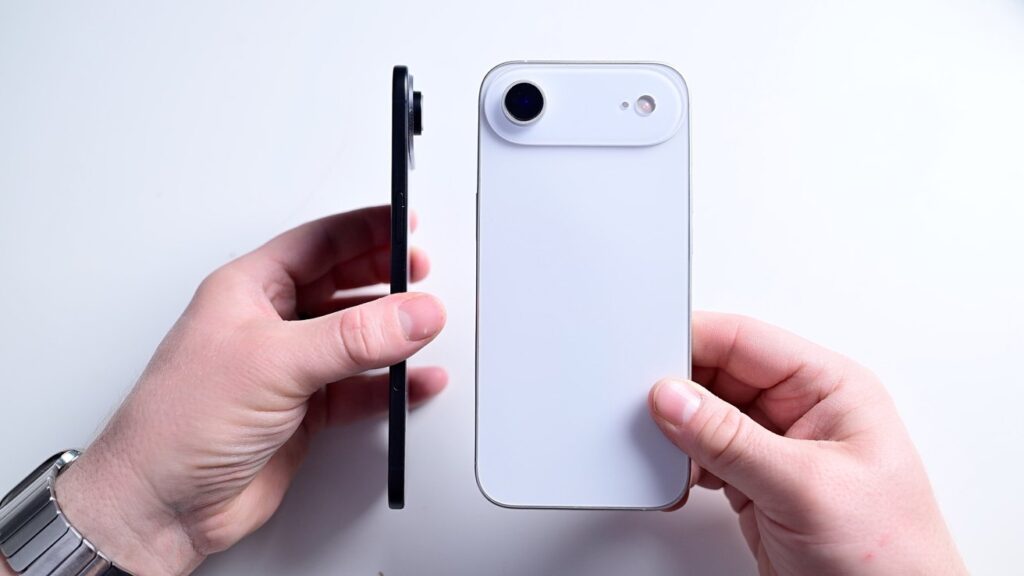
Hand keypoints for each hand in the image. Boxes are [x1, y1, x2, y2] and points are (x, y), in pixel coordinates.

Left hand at [53, 206, 446, 575]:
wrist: (161, 505)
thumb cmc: (178, 424)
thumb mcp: (274, 362)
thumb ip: (353, 336)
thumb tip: (412, 312)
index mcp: (248, 289)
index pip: (319, 242)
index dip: (366, 229)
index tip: (408, 224)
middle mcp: (269, 324)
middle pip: (342, 284)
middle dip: (385, 277)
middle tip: (422, 275)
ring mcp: (288, 368)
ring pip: (355, 337)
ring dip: (392, 333)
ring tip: (426, 326)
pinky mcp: (304, 411)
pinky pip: (361, 387)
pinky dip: (392, 385)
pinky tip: (416, 381)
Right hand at [649, 312, 966, 575]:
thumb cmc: (889, 557)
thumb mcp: (804, 487)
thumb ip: (730, 439)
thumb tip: (673, 397)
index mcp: (829, 387)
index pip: (745, 341)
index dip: (694, 342)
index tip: (648, 360)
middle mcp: (802, 411)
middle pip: (719, 375)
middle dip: (679, 394)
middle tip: (646, 413)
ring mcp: (778, 448)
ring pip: (706, 417)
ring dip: (679, 435)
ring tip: (667, 456)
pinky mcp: (758, 483)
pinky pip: (706, 455)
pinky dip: (684, 466)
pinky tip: (679, 480)